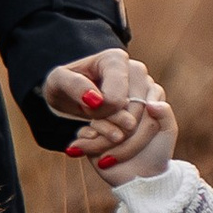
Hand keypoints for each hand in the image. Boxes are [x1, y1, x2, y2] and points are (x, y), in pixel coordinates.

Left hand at [44, 46, 166, 170]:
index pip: (116, 99)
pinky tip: (106, 152)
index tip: (86, 111)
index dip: (100, 115)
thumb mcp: (59, 81)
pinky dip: (127, 148)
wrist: (75, 95)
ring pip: (144, 127)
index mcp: (115, 60)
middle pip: (133, 115)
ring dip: (118, 147)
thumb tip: (97, 100)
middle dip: (109, 136)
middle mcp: (138, 72)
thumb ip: (74, 86)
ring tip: (94, 151)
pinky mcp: (154, 106)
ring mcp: (148, 88)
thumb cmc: (65, 84)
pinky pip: (148, 133)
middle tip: (85, 139)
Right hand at [97, 82, 175, 182]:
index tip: (150, 131)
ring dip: (108, 138)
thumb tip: (150, 103)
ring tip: (115, 153)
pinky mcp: (90, 135)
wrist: (142, 179)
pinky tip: (101, 153)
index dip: (142, 115)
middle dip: (126, 130)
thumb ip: (165, 112)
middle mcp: (119, 107)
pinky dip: (92, 143)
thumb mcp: (168, 132)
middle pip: (115, 105)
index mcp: (139, 99)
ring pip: (99, 117)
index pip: (135, 95)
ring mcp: (103, 121)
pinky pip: (84, 131)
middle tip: (131, 142)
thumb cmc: (158, 152)